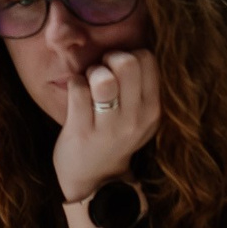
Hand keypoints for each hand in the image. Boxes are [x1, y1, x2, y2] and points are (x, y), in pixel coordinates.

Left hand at [54, 50, 160, 204]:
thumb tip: (127, 48)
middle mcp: (135, 119)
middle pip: (126, 62)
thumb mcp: (138, 115)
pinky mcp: (82, 131)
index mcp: (152, 109)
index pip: (147, 59)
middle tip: (101, 73)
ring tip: (89, 83)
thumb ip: (138, 85)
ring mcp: (109, 128)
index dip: (129, 55)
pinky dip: (73, 83)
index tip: (118, 70)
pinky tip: (76, 95)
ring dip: (91, 71)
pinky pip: (76, 88)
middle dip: (108, 59)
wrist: (95, 180)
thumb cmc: (114, 136)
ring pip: (102, 77)